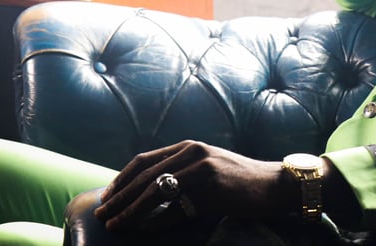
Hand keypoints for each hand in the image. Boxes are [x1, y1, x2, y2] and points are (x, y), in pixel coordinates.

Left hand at [94, 140, 294, 231]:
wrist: (273, 184)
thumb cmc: (239, 184)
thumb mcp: (207, 174)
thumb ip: (181, 181)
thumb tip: (148, 209)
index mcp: (187, 147)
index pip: (144, 160)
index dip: (121, 179)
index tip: (107, 197)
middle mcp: (191, 151)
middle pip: (143, 174)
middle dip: (119, 196)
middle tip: (102, 214)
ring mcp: (200, 165)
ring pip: (154, 188)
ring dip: (130, 208)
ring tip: (114, 223)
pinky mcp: (210, 182)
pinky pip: (174, 203)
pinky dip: (155, 218)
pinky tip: (143, 228)